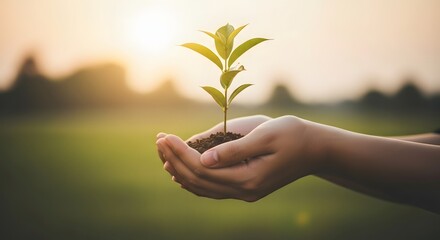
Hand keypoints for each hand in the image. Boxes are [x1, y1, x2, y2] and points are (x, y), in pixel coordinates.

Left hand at [156, 115, 322, 200]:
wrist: (315, 149)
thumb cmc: (292, 135)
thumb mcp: (264, 136)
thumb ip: (233, 149)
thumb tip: (202, 158)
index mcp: (248, 178)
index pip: (202, 168)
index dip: (180, 153)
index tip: (165, 136)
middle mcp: (244, 191)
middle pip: (198, 180)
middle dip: (175, 160)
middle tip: (159, 141)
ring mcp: (245, 192)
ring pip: (203, 188)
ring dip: (181, 171)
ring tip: (163, 154)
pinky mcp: (246, 188)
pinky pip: (213, 189)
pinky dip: (194, 180)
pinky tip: (182, 172)